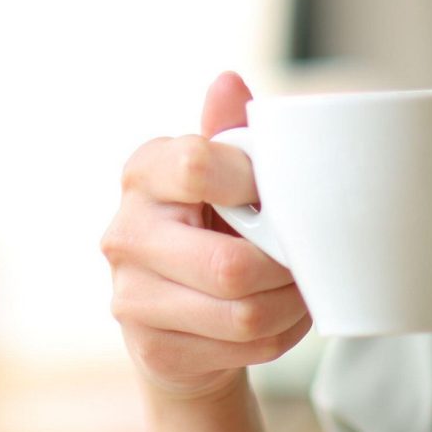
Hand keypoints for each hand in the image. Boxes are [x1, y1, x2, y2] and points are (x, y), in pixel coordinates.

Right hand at [102, 69, 313, 405]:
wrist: (179, 312)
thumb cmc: (213, 222)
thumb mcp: (224, 172)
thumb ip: (231, 129)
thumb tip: (228, 82)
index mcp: (145, 171)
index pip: (198, 166)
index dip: (251, 183)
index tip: (271, 195)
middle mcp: (125, 232)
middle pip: (230, 265)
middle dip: (286, 269)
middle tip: (306, 261)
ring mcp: (130, 296)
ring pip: (243, 315)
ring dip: (290, 307)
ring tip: (300, 291)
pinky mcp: (152, 349)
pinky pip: (241, 349)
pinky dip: (277, 337)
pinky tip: (277, 320)